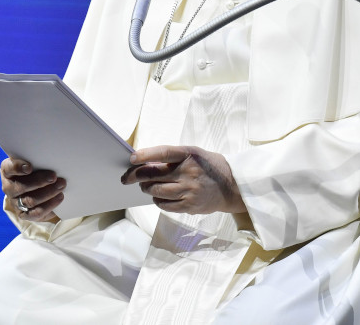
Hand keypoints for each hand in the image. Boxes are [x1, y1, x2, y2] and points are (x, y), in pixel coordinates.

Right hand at [1, 157, 65, 222]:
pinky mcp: (24, 215)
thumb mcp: (32, 163)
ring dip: (48, 193)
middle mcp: (8, 188)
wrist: (33, 189)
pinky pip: (36, 213)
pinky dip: (50, 205)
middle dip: (39, 181)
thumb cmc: (34, 171)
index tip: (29, 167)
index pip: (9, 168)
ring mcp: (15, 203)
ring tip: (61, 186)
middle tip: (54, 176)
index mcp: (7, 172)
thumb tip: (52, 162)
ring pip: (30, 201)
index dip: (18, 168)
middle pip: (22, 187)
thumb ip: (37, 161)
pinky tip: (59, 197)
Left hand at [121, 145, 245, 214]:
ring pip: (156, 190)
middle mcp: (189, 172)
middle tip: (128, 177)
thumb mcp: (193, 154)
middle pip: (154, 174)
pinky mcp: (190, 205)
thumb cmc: (206, 166)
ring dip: (146, 188)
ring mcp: (190, 190)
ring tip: (146, 186)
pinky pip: (164, 205)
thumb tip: (143, 163)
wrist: (231, 186)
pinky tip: (159, 196)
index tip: (131, 158)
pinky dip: (157, 200)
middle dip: (136, 176)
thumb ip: (171, 158)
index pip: (163, 153)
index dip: (145, 155)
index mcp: (189, 154)